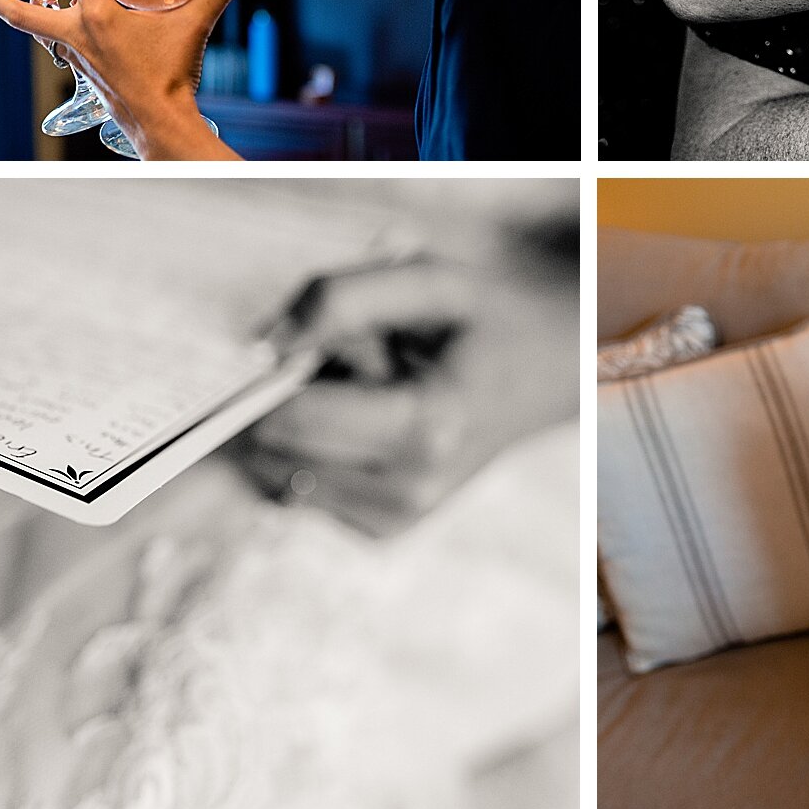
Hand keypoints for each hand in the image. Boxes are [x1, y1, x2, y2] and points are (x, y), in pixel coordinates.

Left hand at [0, 0, 240, 158]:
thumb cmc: (172, 75)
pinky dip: (54, 32)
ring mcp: (76, 59)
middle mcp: (78, 37)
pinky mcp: (84, 74)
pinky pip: (59, 47)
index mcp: (99, 18)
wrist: (162, 123)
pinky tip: (64, 26)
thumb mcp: (195, 25)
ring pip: (38, 30)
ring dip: (24, 12)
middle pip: (21, 15)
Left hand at [238, 251, 575, 534]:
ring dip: (302, 428)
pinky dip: (313, 452)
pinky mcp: (385, 530)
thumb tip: (265, 343)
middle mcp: (411, 488)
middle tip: (352, 362)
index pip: (297, 422)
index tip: (303, 338)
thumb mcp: (425, 278)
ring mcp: (399, 518)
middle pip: (281, 452)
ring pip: (283, 475)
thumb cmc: (482, 318)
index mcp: (427, 427)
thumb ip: (342, 297)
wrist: (543, 372)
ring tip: (365, 390)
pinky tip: (364, 420)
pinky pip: (303, 491)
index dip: (276, 374)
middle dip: (293, 400)